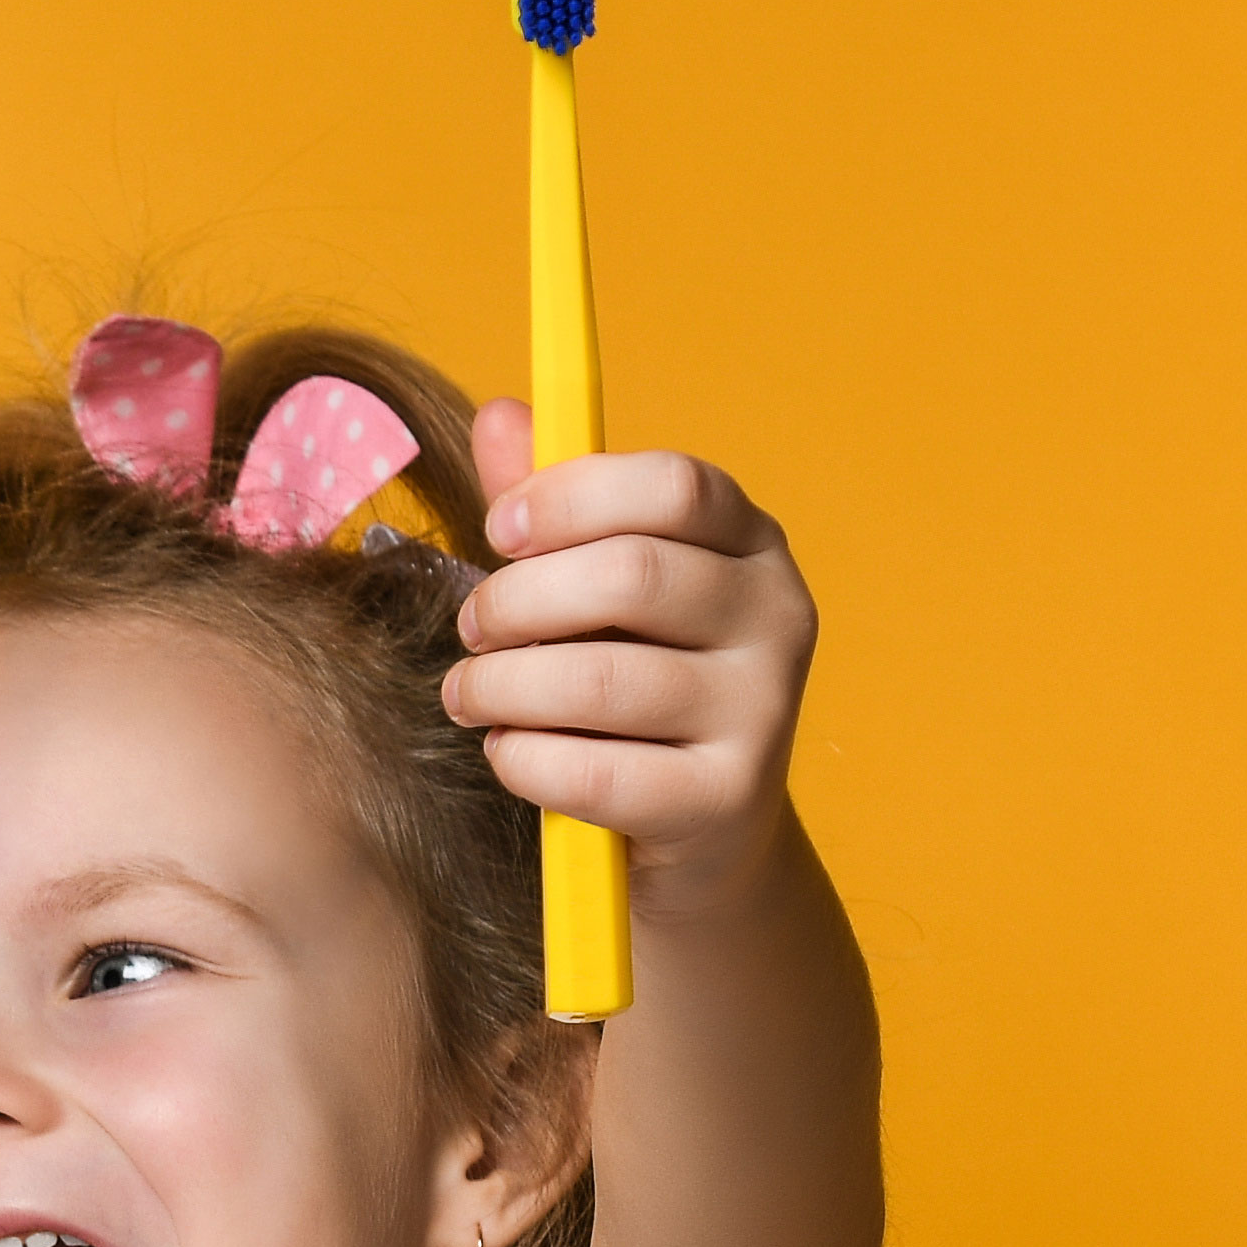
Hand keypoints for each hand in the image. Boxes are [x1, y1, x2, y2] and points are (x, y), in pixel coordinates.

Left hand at [452, 408, 815, 897]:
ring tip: (468, 693)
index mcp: (751, 542)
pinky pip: (596, 774)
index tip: (498, 530)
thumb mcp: (596, 588)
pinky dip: (525, 760)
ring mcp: (764, 711)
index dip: (570, 498)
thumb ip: (553, 507)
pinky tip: (508, 752)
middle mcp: (777, 616)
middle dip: (518, 600)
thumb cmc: (631, 685)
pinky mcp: (725, 800)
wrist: (696, 833)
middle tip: (471, 629)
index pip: (674, 487)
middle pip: (631, 576)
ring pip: (602, 680)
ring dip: (503, 685)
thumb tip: (499, 414)